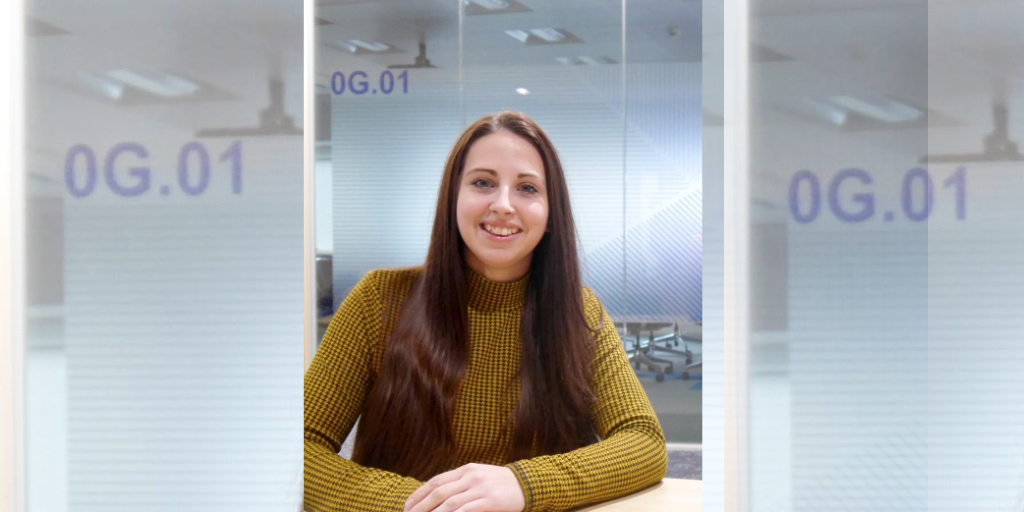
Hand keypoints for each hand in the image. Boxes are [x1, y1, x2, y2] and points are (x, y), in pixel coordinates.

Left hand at [403, 463, 525, 511]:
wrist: (527, 483)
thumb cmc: (500, 483)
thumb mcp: (479, 476)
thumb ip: (460, 483)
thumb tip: (437, 495)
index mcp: (466, 470)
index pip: (436, 481)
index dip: (419, 494)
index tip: (407, 506)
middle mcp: (471, 477)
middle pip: (439, 492)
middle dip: (421, 506)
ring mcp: (480, 488)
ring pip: (450, 503)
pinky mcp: (490, 501)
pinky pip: (467, 510)